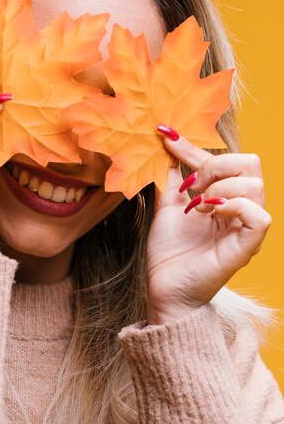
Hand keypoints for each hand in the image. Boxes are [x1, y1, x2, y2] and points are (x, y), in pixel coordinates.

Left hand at [145, 124, 271, 324]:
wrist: (164, 286)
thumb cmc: (169, 251)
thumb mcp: (167, 205)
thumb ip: (172, 178)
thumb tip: (167, 145)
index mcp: (225, 197)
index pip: (224, 159)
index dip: (195, 146)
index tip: (166, 137)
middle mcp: (241, 210)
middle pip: (250, 163)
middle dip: (214, 165)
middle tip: (190, 186)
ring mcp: (246, 227)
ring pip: (254, 184)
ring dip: (218, 187)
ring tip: (195, 206)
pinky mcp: (248, 246)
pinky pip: (259, 215)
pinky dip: (232, 206)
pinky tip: (208, 212)